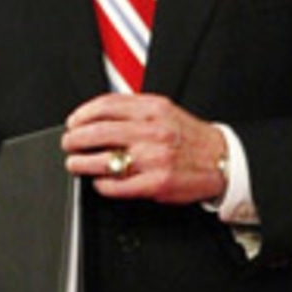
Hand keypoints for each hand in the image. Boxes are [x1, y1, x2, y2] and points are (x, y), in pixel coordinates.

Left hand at [62, 93, 227, 204]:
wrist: (222, 159)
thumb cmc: (189, 137)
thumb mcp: (164, 111)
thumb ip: (133, 109)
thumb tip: (97, 114)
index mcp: (152, 110)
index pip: (105, 106)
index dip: (81, 115)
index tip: (73, 122)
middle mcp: (152, 132)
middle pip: (97, 133)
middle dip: (74, 140)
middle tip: (69, 144)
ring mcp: (153, 159)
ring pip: (102, 160)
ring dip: (81, 163)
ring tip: (75, 164)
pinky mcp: (155, 183)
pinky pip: (116, 185)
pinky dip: (101, 184)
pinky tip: (99, 181)